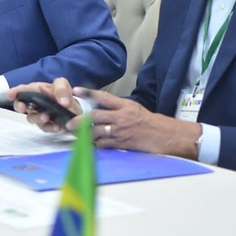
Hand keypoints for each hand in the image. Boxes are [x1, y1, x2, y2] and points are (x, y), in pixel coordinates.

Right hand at [9, 78, 82, 133]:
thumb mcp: (62, 85)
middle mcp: (34, 103)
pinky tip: (57, 127)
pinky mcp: (46, 125)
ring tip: (47, 117)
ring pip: (32, 118)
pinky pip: (44, 127)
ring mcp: (39, 115)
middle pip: (20, 105)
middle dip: (19, 106)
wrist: (74, 111)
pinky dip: (50, 127)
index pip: (22, 90)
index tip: (9, 95)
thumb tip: (61, 101)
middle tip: (23, 108)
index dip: (14, 92)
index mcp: (36, 90)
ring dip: (38, 117)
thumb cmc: (64, 94)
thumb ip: (61, 90)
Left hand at [79, 88, 200, 158]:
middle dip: (80, 120)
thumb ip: (117, 108)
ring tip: (75, 135)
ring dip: (84, 134)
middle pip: (95, 116)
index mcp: (124, 105)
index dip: (87, 92)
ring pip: (97, 131)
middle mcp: (121, 117)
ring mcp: (121, 131)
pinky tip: (90, 145)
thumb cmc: (150, 122)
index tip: (75, 90)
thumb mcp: (134, 108)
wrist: (166, 136)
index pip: (103, 96)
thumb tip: (100, 107)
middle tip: (69, 123)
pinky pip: (104, 144)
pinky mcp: (122, 144)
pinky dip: (95, 145)